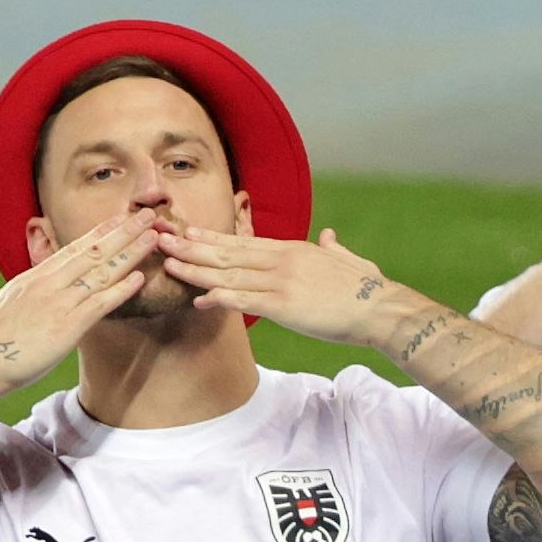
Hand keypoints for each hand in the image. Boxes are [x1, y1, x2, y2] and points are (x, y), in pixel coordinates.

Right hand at [0, 209, 156, 401]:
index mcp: (30, 280)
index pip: (72, 250)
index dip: (99, 234)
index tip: (119, 220)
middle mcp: (46, 285)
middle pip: (93, 252)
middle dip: (124, 233)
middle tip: (148, 216)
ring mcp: (58, 303)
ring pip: (102, 273)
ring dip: (131, 254)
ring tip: (155, 236)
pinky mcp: (66, 327)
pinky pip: (100, 305)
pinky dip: (121, 290)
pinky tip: (141, 278)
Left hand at [161, 226, 415, 350]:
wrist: (378, 308)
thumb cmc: (366, 288)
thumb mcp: (348, 259)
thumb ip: (333, 248)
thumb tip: (329, 236)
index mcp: (292, 249)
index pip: (243, 241)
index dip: (212, 238)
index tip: (188, 232)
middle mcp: (280, 261)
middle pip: (227, 253)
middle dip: (192, 247)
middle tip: (162, 240)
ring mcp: (279, 281)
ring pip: (228, 274)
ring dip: (196, 270)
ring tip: (169, 264)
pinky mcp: (282, 305)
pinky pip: (242, 300)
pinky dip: (217, 298)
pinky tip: (198, 299)